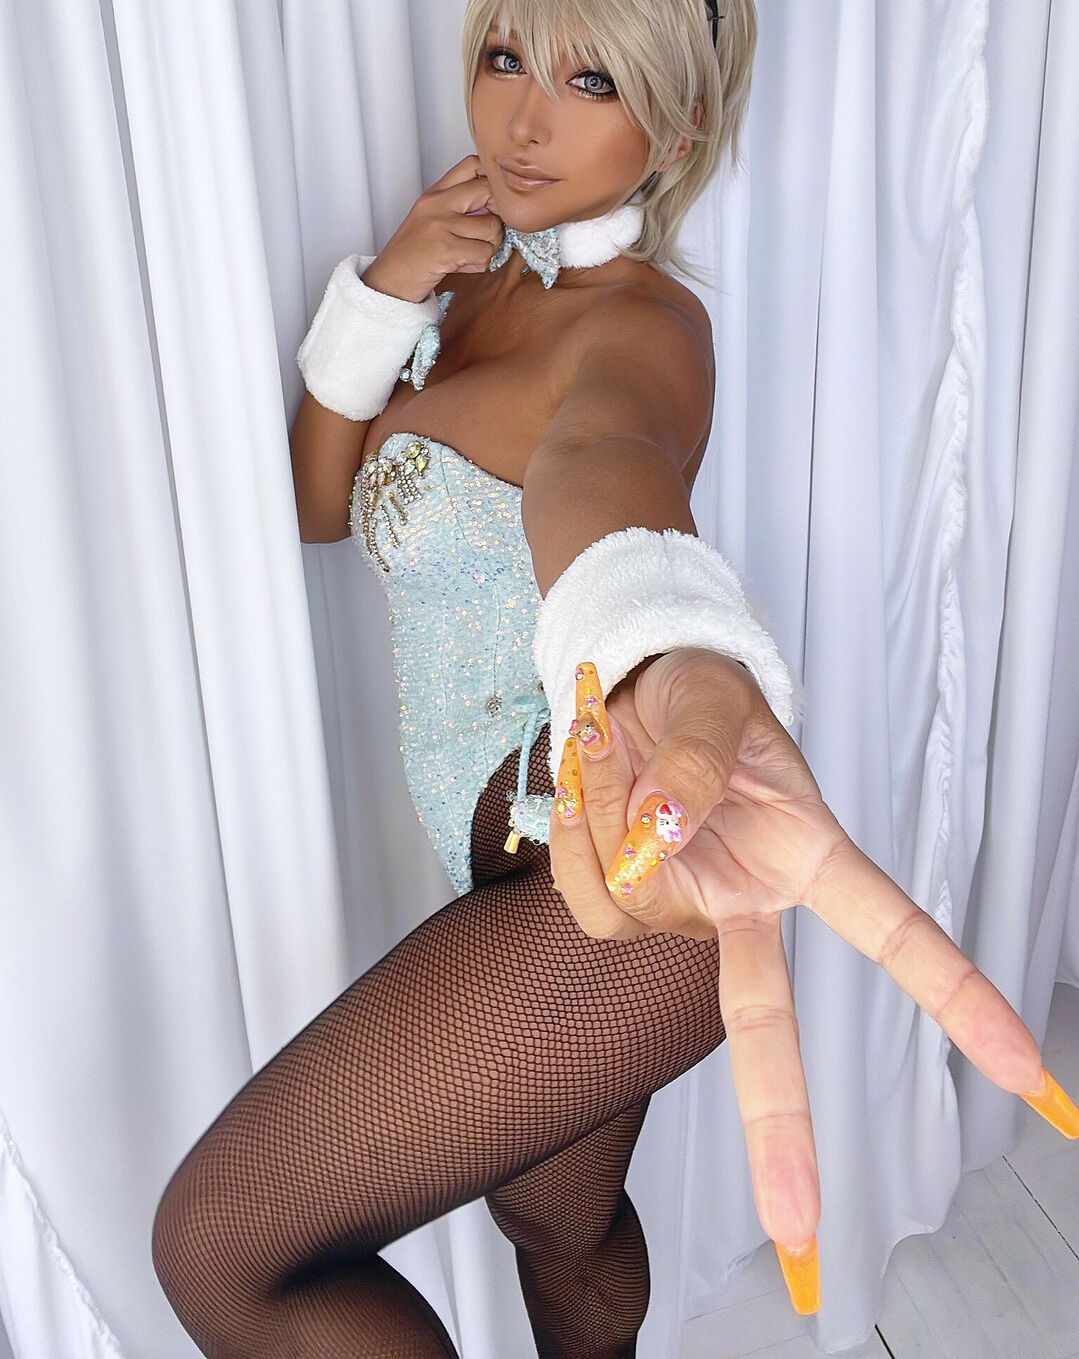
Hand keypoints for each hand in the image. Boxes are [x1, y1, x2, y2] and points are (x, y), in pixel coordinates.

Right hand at [361, 155, 502, 302]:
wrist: (389, 281)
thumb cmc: (413, 253)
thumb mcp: (430, 218)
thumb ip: (458, 204)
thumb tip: (499, 202)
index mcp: (434, 193)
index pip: (472, 164)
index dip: (492, 179)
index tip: (493, 199)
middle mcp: (437, 203)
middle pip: (488, 190)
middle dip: (498, 213)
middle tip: (487, 230)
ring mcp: (440, 225)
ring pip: (492, 227)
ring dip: (489, 246)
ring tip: (471, 253)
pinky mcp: (445, 249)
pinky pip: (484, 253)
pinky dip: (479, 264)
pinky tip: (463, 265)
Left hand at [549, 648, 1078, 1314]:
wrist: (625, 680)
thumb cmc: (694, 693)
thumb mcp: (708, 701)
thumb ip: (691, 766)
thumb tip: (661, 838)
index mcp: (807, 852)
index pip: (893, 931)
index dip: (958, 996)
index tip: (1025, 1069)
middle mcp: (749, 899)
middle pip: (767, 1018)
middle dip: (778, 1123)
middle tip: (801, 1227)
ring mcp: (683, 909)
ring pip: (639, 909)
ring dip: (610, 819)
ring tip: (622, 755)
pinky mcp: (624, 906)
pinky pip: (589, 898)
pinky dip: (574, 835)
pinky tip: (592, 790)